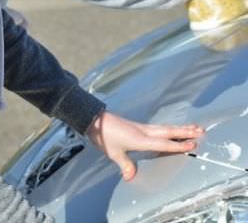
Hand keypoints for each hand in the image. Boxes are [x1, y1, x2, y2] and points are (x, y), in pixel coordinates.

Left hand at [86, 111, 203, 181]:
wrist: (95, 119)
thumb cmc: (104, 136)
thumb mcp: (113, 152)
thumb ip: (124, 165)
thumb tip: (131, 177)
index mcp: (140, 139)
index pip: (163, 143)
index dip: (177, 144)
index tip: (192, 144)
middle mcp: (144, 131)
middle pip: (168, 131)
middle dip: (185, 132)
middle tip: (202, 131)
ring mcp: (141, 127)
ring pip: (164, 128)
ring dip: (179, 128)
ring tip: (193, 127)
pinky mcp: (138, 126)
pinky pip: (158, 127)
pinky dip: (168, 128)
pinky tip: (172, 129)